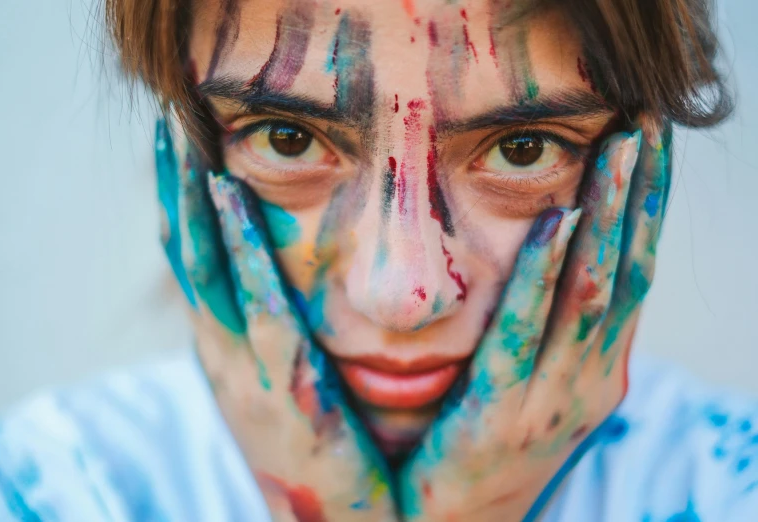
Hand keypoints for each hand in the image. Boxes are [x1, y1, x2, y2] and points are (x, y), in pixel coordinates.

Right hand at [156, 120, 396, 521]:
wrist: (339, 517)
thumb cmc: (326, 440)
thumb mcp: (291, 380)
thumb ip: (284, 332)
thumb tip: (285, 282)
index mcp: (229, 346)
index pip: (195, 260)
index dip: (182, 201)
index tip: (185, 144)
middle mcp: (223, 350)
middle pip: (185, 252)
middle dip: (173, 185)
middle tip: (169, 121)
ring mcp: (242, 366)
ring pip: (203, 268)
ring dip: (191, 200)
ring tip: (184, 138)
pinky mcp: (279, 381)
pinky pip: (253, 302)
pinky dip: (237, 248)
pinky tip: (231, 197)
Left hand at [397, 122, 669, 521]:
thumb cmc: (487, 444)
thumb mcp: (534, 384)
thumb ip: (550, 332)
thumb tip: (557, 258)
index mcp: (598, 370)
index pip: (635, 272)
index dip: (647, 206)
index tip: (648, 141)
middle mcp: (591, 380)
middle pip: (627, 270)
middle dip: (639, 193)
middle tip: (645, 121)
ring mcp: (552, 400)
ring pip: (592, 292)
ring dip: (608, 215)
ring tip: (616, 148)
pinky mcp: (501, 414)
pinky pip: (524, 330)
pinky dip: (542, 272)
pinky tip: (552, 219)